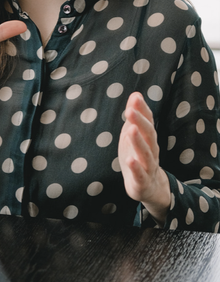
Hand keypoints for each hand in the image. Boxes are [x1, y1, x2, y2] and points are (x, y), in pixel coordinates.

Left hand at [119, 92, 170, 223]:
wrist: (148, 187)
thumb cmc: (138, 156)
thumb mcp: (134, 134)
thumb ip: (135, 116)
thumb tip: (135, 94)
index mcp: (148, 139)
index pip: (148, 122)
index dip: (143, 110)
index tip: (136, 97)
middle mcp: (151, 150)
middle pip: (149, 135)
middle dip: (140, 122)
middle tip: (130, 110)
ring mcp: (148, 166)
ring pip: (145, 153)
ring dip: (138, 141)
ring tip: (131, 130)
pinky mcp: (142, 181)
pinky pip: (140, 174)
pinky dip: (136, 168)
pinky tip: (130, 160)